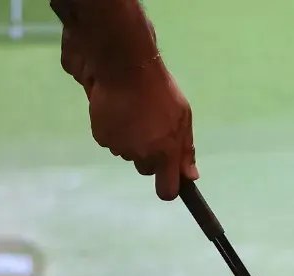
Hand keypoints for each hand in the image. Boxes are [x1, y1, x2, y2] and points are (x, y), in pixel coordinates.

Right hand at [86, 58, 198, 200]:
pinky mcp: (102, 138)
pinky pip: (111, 142)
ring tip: (134, 113)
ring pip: (128, 154)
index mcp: (165, 152)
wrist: (125, 66)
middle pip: (146, 169)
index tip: (169, 179)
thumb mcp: (182, 117)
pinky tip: (119, 112)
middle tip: (150, 128)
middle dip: (149, 156)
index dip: (168, 187)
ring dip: (132, 140)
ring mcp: (120, 148)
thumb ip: (186, 150)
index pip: (167, 191)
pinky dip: (115, 131)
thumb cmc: (160, 90)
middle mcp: (142, 155)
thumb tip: (191, 177)